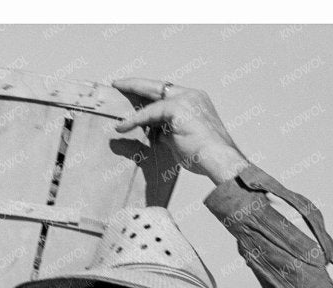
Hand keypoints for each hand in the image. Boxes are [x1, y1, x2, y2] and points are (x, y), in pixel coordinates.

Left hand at [112, 78, 247, 187]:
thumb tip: (155, 133)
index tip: (134, 92)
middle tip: (118, 84)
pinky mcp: (178, 108)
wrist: (218, 159)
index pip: (167, 92)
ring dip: (132, 104)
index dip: (149, 93)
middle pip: (158, 86)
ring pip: (152, 98)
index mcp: (195, 100)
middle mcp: (191, 95)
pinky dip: (135, 119)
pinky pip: (150, 112)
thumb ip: (168, 132)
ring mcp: (186, 99)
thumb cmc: (203, 155)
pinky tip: (122, 126)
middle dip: (136, 84)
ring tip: (114, 109)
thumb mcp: (181, 139)